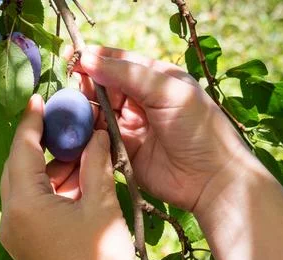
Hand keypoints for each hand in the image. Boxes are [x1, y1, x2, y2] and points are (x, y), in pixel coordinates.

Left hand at [0, 95, 142, 259]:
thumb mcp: (102, 205)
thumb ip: (96, 163)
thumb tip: (98, 134)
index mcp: (24, 207)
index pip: (22, 151)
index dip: (30, 122)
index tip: (37, 98)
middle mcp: (10, 219)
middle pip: (18, 167)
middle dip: (41, 144)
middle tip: (62, 124)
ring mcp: (15, 234)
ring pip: (26, 187)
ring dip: (50, 169)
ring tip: (81, 155)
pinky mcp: (25, 244)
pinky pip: (32, 205)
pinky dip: (51, 189)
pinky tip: (77, 181)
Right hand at [69, 46, 249, 211]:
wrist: (212, 180)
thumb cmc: (198, 129)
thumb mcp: (168, 91)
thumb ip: (128, 74)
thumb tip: (89, 58)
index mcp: (154, 79)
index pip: (118, 62)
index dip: (94, 58)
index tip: (71, 57)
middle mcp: (140, 100)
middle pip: (103, 87)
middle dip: (86, 86)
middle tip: (72, 89)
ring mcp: (130, 126)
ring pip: (97, 112)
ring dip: (84, 111)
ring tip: (72, 112)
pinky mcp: (122, 151)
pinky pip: (98, 139)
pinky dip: (87, 135)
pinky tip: (77, 132)